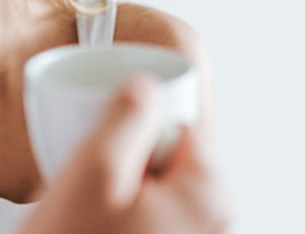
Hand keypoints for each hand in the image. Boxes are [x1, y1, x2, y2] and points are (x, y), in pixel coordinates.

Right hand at [22, 77, 229, 233]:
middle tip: (90, 195)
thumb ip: (129, 116)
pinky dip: (122, 225)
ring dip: (120, 199)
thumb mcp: (93, 169)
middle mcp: (216, 226)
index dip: (132, 134)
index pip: (178, 128)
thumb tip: (149, 84)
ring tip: (88, 222)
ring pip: (155, 196)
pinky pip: (149, 224)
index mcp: (211, 195)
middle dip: (126, 168)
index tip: (103, 159)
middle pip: (168, 163)